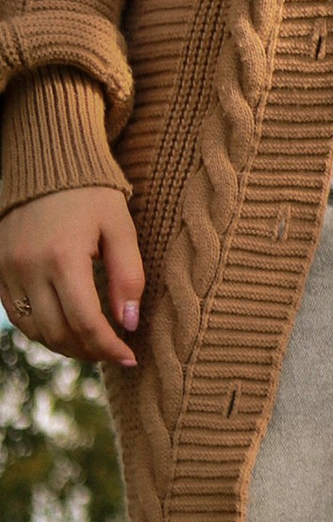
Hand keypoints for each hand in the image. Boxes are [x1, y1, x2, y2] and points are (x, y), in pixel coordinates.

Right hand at [0, 188, 142, 370]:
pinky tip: (66, 329)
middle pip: (58, 332)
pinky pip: (16, 315)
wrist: (47, 164)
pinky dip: (41, 330)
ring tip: (93, 345)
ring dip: (65, 346)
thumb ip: (128, 277)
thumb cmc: (92, 195)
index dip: (109, 348)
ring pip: (34, 330)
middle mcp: (29, 267)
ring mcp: (8, 269)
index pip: (85, 322)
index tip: (130, 357)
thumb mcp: (121, 229)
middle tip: (114, 353)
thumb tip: (129, 324)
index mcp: (63, 257)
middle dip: (90, 351)